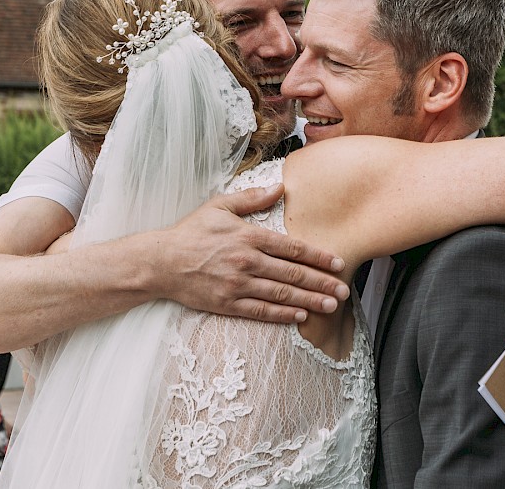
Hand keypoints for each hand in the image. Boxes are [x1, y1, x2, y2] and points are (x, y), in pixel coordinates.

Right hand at [149, 183, 347, 322]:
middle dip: (322, 283)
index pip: (292, 248)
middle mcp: (247, 262)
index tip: (338, 263)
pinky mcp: (227, 304)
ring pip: (281, 295)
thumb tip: (280, 187)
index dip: (318, 257)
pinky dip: (283, 315)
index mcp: (248, 237)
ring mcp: (237, 285)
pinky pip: (261, 312)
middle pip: (293, 275)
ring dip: (310, 301)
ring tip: (331, 306)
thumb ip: (252, 198)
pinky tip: (301, 317)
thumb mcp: (220, 206)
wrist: (160, 262)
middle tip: (345, 290)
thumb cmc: (191, 232)